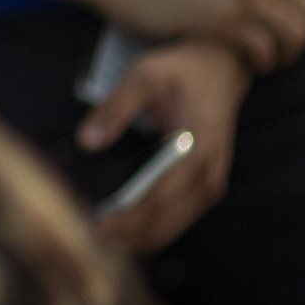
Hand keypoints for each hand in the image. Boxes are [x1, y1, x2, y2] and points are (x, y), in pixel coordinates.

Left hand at [79, 39, 246, 255]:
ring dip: (135, 238)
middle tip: (81, 235)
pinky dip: (149, 229)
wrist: (223, 66)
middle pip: (163, 224)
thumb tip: (86, 142)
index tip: (88, 228)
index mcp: (196, 154)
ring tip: (95, 235)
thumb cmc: (182, 70)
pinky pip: (176, 219)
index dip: (121, 220)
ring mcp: (211, 185)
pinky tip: (120, 228)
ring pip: (170, 229)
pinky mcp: (206, 186)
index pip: (155, 202)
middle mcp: (209, 178)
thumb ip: (115, 108)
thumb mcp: (144, 76)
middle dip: (124, 237)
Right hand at [97, 0, 304, 74]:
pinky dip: (264, 61)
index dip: (294, 6)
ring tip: (271, 61)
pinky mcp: (225, 18)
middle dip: (298, 34)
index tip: (275, 22)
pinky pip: (265, 47)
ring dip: (289, 52)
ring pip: (295, 31)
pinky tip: (251, 65)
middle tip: (280, 49)